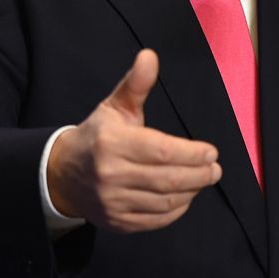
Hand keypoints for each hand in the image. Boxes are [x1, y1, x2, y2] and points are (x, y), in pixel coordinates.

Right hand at [46, 49, 221, 232]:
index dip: (191, 153)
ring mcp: (113, 201)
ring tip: (204, 179)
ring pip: (165, 201)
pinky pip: (156, 220)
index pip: (161, 151)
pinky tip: (185, 196)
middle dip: (199, 174)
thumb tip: (150, 56)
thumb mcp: (114, 106)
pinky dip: (176, 209)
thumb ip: (136, 83)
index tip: (211, 151)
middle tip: (215, 169)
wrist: (63, 174)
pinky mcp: (117, 222)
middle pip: (168, 179)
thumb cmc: (97, 136)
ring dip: (192, 192)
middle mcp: (110, 174)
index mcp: (111, 142)